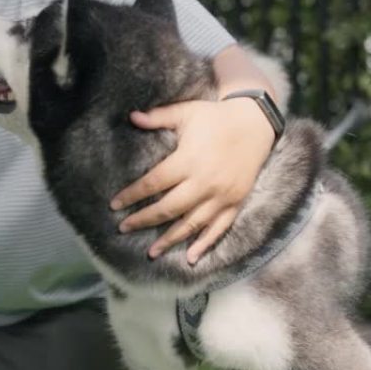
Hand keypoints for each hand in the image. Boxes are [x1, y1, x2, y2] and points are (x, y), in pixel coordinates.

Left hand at [110, 98, 274, 263]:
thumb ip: (158, 117)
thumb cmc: (215, 116)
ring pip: (191, 224)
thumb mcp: (186, 112)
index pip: (153, 183)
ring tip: (151, 252)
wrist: (256, 122)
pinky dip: (205, 244)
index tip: (114, 205)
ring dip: (170, 239)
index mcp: (188, 160)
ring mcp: (221, 195)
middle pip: (168, 208)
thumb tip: (131, 116)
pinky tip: (190, 257)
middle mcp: (204, 182)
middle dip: (144, 220)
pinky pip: (219, 228)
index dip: (132, 195)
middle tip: (123, 228)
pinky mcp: (235, 202)